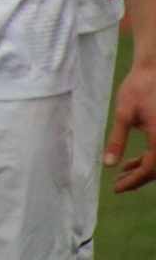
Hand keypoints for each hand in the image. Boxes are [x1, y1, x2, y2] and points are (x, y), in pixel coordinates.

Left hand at [105, 61, 155, 191]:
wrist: (153, 71)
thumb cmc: (138, 89)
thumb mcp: (123, 114)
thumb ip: (117, 140)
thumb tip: (108, 163)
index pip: (150, 169)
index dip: (134, 181)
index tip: (117, 188)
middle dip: (138, 179)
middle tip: (118, 185)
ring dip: (143, 169)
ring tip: (121, 175)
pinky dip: (147, 158)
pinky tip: (130, 163)